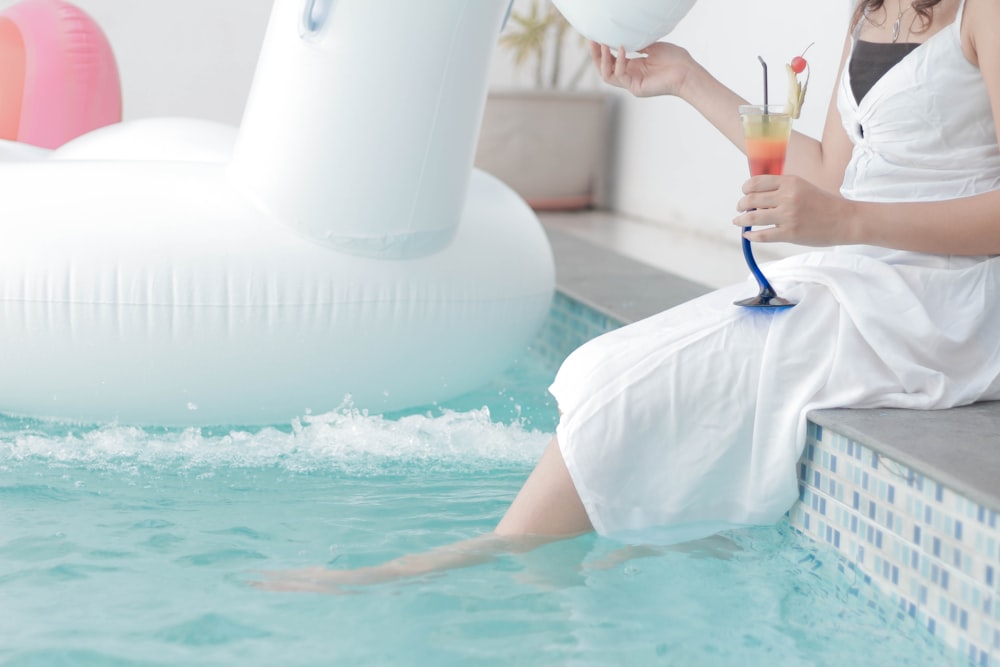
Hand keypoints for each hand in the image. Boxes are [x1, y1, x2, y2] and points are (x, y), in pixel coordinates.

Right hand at [590, 41, 696, 97]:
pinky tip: (622, 49)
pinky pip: (619, 76)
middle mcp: (630, 76)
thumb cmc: (675, 60)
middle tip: (592, 40)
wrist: (687, 72)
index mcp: (633, 67)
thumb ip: (638, 43)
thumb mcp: (653, 46)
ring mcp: (631, 83)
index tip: (597, 36)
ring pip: (607, 75)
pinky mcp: (635, 87)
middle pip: (604, 69)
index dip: (602, 50)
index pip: (611, 60)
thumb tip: (624, 36)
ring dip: (603, 59)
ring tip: (603, 44)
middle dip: (596, 55)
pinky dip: (619, 61)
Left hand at [735, 175, 856, 245]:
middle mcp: (787, 197)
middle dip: (741, 205)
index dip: (746, 189)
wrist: (845, 220)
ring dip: (741, 220)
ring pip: (753, 217)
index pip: (756, 182)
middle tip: (740, 209)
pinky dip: (751, 235)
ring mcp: (788, 216)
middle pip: (751, 199)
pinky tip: (748, 235)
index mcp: (790, 182)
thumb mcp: (803, 187)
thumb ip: (782, 189)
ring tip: (738, 221)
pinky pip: (762, 235)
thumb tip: (756, 196)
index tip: (744, 193)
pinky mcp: (790, 233)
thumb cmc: (823, 203)